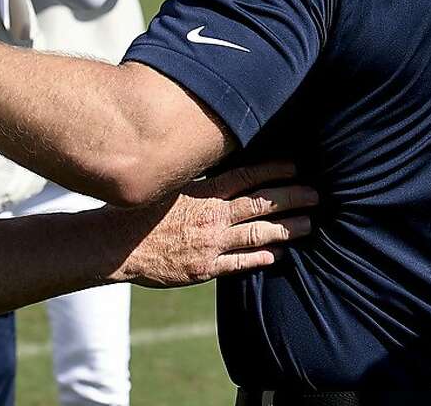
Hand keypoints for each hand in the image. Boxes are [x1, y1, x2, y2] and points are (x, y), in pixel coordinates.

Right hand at [112, 161, 316, 286]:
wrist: (114, 245)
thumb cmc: (137, 210)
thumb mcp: (167, 185)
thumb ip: (195, 178)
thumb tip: (215, 160)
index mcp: (203, 193)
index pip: (247, 176)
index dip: (274, 170)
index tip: (296, 165)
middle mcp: (212, 217)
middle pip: (261, 204)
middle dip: (292, 198)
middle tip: (317, 195)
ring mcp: (210, 245)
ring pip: (258, 235)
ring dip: (286, 229)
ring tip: (309, 226)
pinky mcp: (204, 269)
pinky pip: (239, 264)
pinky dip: (260, 259)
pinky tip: (277, 255)